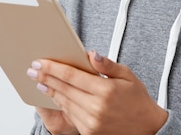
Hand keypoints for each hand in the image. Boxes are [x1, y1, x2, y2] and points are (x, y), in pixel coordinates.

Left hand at [27, 51, 167, 134]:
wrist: (148, 128)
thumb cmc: (138, 100)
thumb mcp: (128, 76)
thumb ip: (107, 65)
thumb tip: (91, 53)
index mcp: (106, 90)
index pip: (72, 76)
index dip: (53, 68)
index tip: (40, 62)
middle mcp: (96, 107)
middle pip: (64, 89)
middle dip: (46, 78)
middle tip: (32, 70)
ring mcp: (91, 121)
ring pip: (64, 103)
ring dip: (50, 91)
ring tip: (40, 82)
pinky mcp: (89, 131)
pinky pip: (70, 115)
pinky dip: (60, 104)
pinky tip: (55, 96)